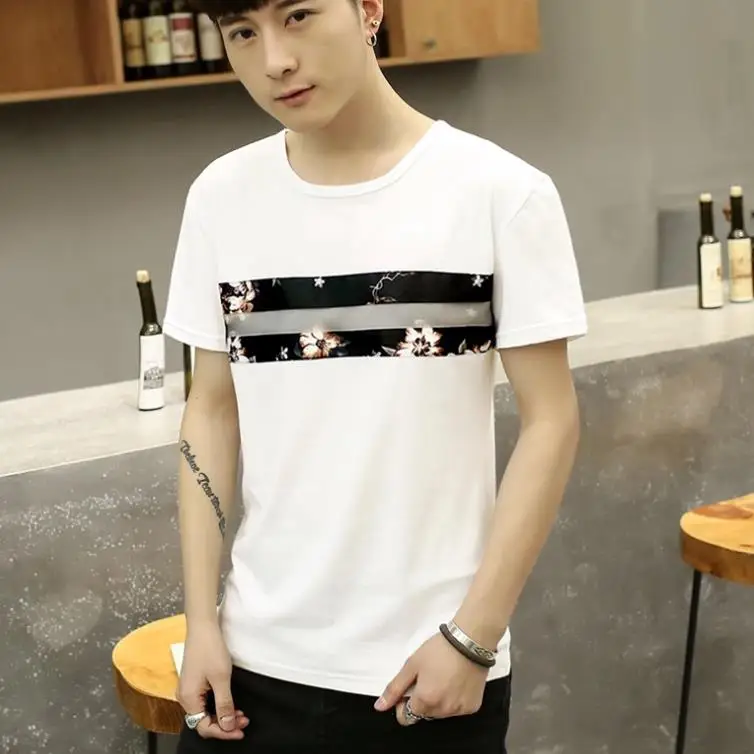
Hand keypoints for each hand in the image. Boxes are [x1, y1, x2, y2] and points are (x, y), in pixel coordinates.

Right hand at [176, 621, 249, 739]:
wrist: (203, 626)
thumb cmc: (210, 648)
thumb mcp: (221, 678)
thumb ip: (224, 704)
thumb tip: (228, 725)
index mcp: (188, 699)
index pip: (204, 727)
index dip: (223, 732)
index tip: (240, 730)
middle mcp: (184, 697)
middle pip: (203, 721)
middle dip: (224, 724)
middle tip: (244, 722)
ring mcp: (188, 690)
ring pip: (205, 712)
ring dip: (222, 715)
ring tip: (240, 714)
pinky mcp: (193, 683)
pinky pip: (204, 702)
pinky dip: (218, 705)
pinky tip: (230, 703)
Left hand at [374, 633, 489, 725]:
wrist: (469, 642)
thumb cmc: (439, 650)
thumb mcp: (411, 665)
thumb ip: (394, 688)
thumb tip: (380, 706)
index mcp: (425, 701)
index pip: (406, 718)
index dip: (403, 703)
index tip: (410, 687)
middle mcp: (443, 710)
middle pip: (424, 714)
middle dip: (422, 700)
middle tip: (427, 678)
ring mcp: (459, 710)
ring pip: (440, 712)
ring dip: (437, 701)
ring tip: (442, 678)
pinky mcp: (472, 706)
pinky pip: (457, 709)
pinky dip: (454, 699)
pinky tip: (455, 682)